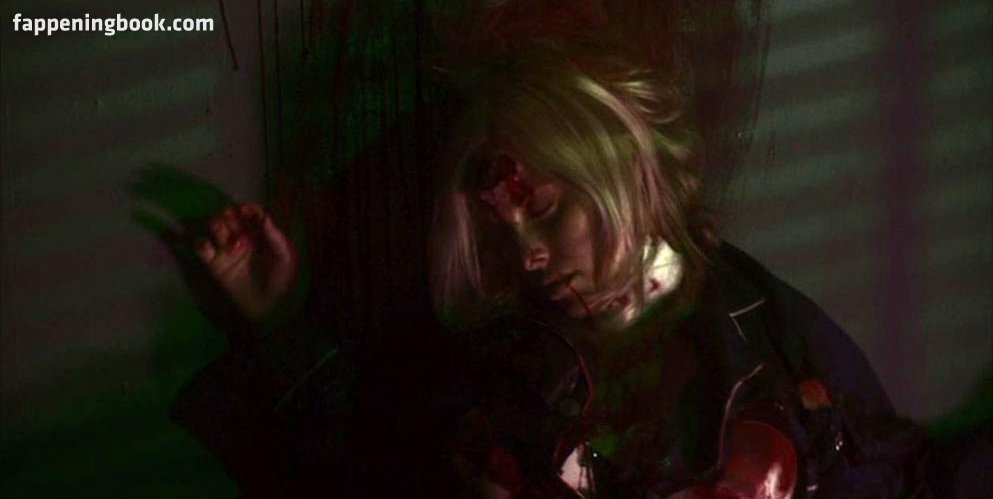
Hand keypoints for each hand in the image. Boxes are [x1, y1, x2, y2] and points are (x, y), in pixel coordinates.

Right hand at [196, 203, 297, 320]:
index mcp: (259, 233)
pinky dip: (201, 243)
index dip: (247, 209)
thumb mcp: (284, 257)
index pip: (251, 215)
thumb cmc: (280, 278)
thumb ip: (274, 237)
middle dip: (229, 215)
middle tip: (230, 217)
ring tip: (222, 232)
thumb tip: (265, 216)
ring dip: (216, 226)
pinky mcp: (214, 264)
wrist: (268, 305)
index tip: (245, 209)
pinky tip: (208, 246)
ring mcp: (226, 249)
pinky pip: (202, 248)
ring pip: (215, 229)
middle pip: (230, 218)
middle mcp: (242, 237)